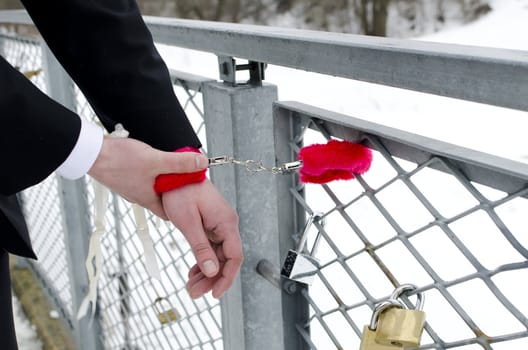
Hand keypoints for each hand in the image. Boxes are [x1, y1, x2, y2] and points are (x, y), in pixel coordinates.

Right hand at [87, 137, 207, 218]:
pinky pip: (142, 175)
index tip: (193, 200)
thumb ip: (179, 163)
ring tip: (173, 167)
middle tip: (186, 180)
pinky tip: (153, 159)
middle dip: (174, 190)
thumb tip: (202, 163)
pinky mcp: (123, 174)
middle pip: (162, 197)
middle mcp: (138, 194)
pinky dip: (151, 170)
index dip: (182, 209)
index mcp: (147, 198)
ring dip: (162, 178)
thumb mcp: (155, 160)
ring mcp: (129, 185)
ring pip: (151, 185)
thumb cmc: (117, 160)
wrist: (89, 151)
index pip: (169, 212)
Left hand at [162, 180, 241, 298]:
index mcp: (226, 222)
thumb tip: (212, 271)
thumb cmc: (181, 191)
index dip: (226, 277)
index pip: (234, 257)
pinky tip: (193, 272)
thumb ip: (201, 248)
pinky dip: (202, 261)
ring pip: (217, 256)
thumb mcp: (188, 222)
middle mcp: (225, 224)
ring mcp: (217, 225)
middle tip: (195, 293)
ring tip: (191, 287)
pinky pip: (210, 248)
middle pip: (225, 259)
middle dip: (212, 279)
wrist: (173, 174)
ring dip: (206, 272)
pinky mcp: (209, 225)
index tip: (215, 293)